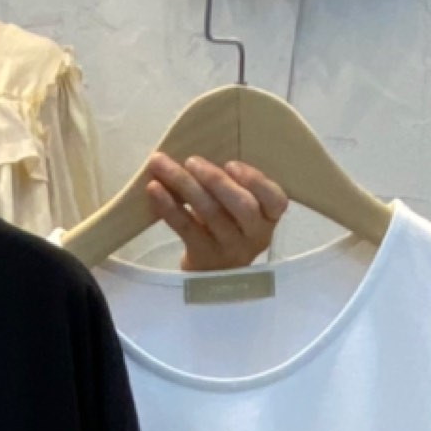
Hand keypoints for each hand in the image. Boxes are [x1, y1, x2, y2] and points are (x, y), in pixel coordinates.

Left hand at [144, 154, 286, 271]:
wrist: (209, 274)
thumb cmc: (226, 228)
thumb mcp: (238, 209)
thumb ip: (231, 185)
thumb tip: (196, 155)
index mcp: (268, 218)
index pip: (275, 200)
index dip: (255, 181)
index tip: (231, 164)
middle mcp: (254, 236)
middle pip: (243, 206)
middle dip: (216, 180)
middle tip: (191, 161)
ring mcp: (229, 250)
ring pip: (211, 214)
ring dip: (185, 186)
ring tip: (162, 165)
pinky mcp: (204, 259)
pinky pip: (186, 229)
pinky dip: (168, 207)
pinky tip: (154, 189)